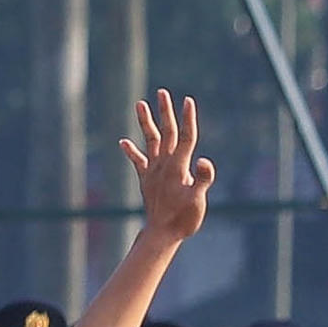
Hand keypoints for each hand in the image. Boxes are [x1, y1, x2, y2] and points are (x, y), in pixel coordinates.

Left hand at [122, 90, 212, 243]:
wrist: (161, 234)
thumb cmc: (183, 219)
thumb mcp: (198, 201)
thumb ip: (203, 180)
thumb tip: (205, 161)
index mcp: (178, 166)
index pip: (185, 137)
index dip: (188, 119)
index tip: (188, 101)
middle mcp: (164, 165)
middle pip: (167, 133)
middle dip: (165, 112)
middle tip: (163, 92)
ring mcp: (153, 171)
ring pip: (150, 141)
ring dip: (145, 122)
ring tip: (139, 104)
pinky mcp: (146, 180)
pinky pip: (138, 162)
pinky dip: (131, 151)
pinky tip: (123, 141)